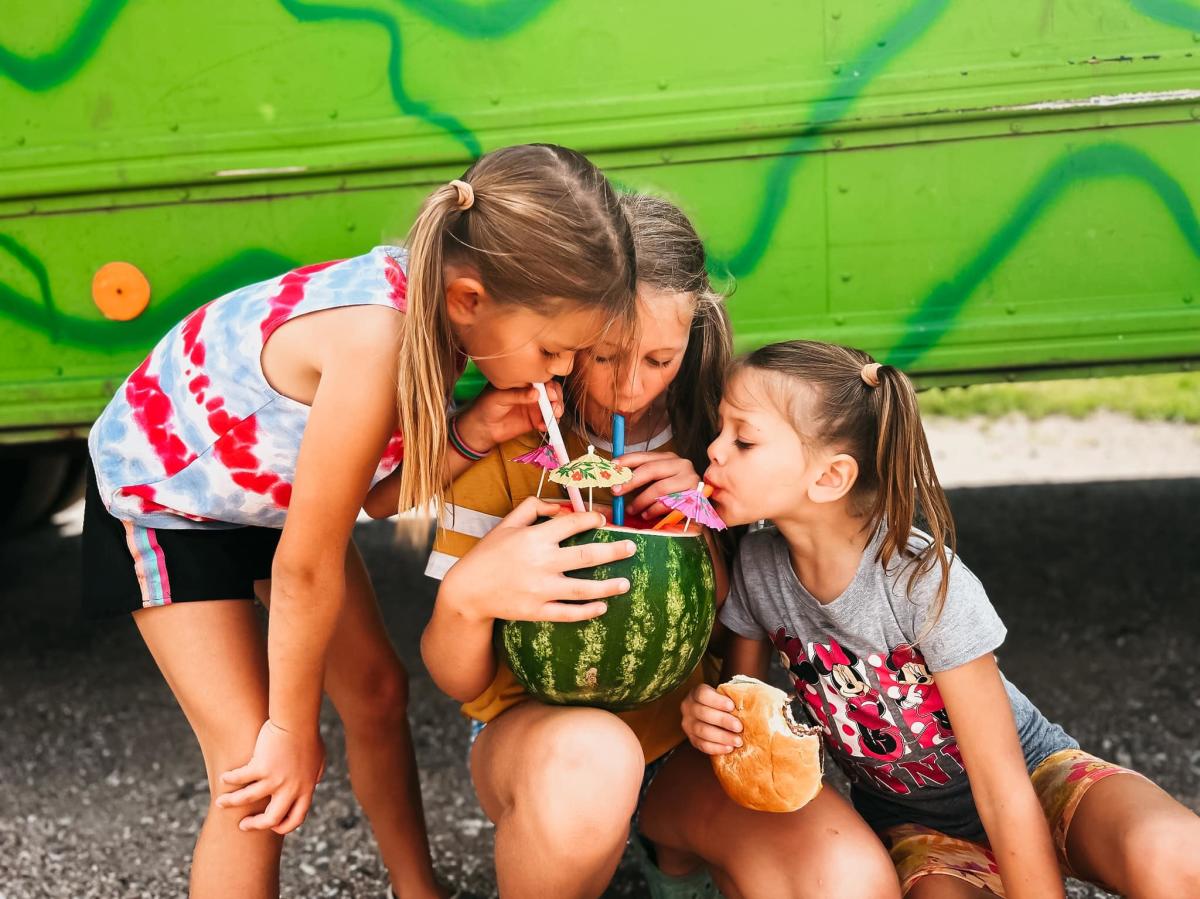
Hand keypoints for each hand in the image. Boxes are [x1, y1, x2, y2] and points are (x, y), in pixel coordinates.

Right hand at [217, 719, 325, 833]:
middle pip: (271, 819)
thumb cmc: (308, 736)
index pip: (296, 819)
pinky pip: (240, 778)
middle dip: (255, 825)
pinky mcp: (261, 767)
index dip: (283, 827)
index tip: (271, 826)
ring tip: (221, 803)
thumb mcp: (319, 760)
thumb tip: (313, 784)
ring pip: (248, 800)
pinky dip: (230, 779)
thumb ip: (315, 775)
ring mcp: (275, 780)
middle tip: (244, 824)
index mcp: (306, 789)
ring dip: (231, 803)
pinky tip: (224, 778)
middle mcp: (291, 789)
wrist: (298, 720)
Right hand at [442, 496, 635, 623]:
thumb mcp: (506, 524)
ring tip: (626, 583)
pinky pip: (568, 613)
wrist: (467, 591)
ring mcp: (540, 589)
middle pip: (587, 555)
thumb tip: (561, 505)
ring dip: (608, 586)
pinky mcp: (537, 611)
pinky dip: (587, 611)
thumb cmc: (488, 554)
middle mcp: (542, 562)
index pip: (572, 523)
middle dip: (614, 550)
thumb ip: (533, 508)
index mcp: (535, 537)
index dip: (592, 519)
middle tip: (632, 547)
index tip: (603, 519)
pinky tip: (602, 607)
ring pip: (583, 588)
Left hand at [456, 383, 564, 451]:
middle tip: (554, 407)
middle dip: (556, 398)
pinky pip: (547, 420)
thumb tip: (536, 394)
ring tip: (552, 417)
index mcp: (523, 381)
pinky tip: (543, 426)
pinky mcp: (535, 421)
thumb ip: (517, 395)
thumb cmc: (486, 406)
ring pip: (553, 406)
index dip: (549, 386)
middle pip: (552, 391)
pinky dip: (549, 423)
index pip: (541, 379)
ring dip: (556, 411)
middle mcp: (531, 392)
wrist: (481, 428)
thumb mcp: (499, 397)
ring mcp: (534, 406)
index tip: (550, 394)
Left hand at [611, 451, 698, 518]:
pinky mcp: (694, 496)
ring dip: (641, 500)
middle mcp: (681, 465)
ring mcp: (689, 480)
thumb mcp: (655, 481)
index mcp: (669, 458)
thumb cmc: (670, 492)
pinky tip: (646, 514)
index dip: (626, 460)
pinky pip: (670, 503)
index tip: (612, 467)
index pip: (644, 456)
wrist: (697, 504)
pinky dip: (654, 510)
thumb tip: (614, 479)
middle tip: (615, 491)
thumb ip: (638, 477)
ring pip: (660, 488)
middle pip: (651, 470)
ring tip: (630, 509)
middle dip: (630, 481)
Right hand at [681, 684, 743, 754]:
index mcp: (696, 693)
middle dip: (723, 721)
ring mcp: (688, 724)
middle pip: (703, 714)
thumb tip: (750, 701)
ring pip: (703, 731)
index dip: (717, 701)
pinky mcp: (692, 739)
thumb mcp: (725, 694)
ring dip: (722, 737)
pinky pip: (702, 745)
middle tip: (739, 727)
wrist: (713, 714)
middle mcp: (688, 707)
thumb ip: (733, 696)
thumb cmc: (724, 703)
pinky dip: (717, 748)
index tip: (732, 706)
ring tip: (737, 741)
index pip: (703, 694)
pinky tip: (729, 748)